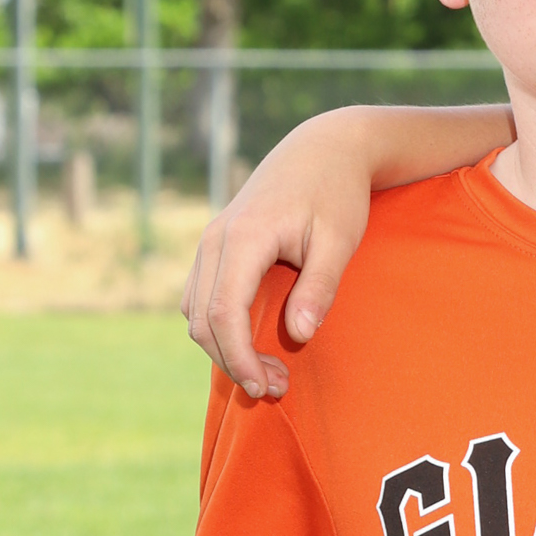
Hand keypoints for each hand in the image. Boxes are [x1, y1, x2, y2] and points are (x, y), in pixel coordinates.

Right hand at [184, 111, 373, 400]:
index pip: (224, 313)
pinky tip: (254, 341)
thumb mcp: (339, 240)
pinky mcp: (216, 245)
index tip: (266, 387)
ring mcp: (211, 241)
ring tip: (272, 370)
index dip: (239, 357)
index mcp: (244, 238)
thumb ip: (319, 287)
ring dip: (225, 347)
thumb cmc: (337, 193)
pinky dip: (220, 326)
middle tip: (278, 387)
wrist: (324, 147)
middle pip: (203, 320)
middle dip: (234, 361)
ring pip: (196, 311)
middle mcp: (215, 240)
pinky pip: (202, 296)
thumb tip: (299, 335)